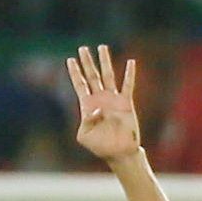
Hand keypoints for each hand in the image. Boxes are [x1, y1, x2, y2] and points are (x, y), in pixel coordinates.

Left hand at [66, 45, 143, 165]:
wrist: (119, 153)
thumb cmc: (100, 147)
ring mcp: (113, 100)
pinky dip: (129, 74)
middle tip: (82, 48)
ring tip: (102, 47)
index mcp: (87, 106)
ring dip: (105, 62)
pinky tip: (130, 62)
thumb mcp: (84, 136)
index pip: (80, 85)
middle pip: (92, 75)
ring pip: (108, 76)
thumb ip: (86, 122)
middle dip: (87, 62)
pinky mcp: (126, 103)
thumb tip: (96, 108)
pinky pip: (127, 86)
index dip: (75, 72)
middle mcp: (100, 99)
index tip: (70, 60)